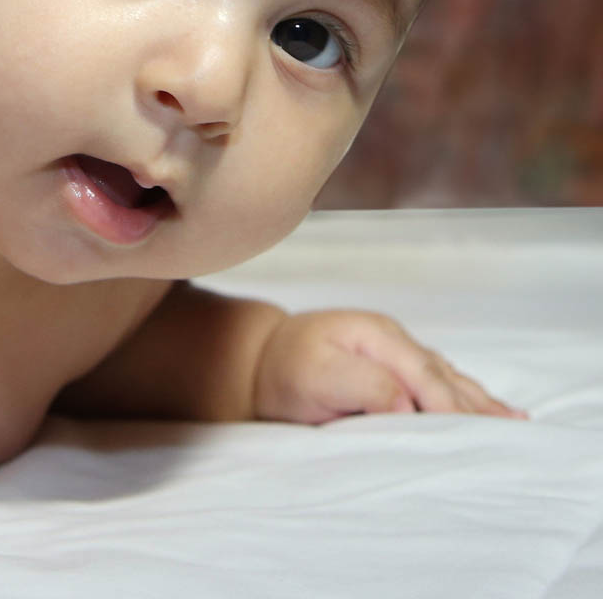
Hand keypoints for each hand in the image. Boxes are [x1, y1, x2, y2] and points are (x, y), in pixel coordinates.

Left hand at [253, 309, 526, 424]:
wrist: (262, 360)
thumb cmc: (285, 369)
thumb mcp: (313, 375)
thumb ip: (361, 383)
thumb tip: (405, 403)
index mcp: (375, 334)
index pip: (423, 374)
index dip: (446, 406)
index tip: (464, 438)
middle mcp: (393, 339)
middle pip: (443, 376)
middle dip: (473, 409)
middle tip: (506, 442)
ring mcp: (397, 351)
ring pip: (448, 379)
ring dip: (479, 405)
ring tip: (514, 426)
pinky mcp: (396, 368)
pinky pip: (440, 383)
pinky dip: (468, 399)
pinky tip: (495, 411)